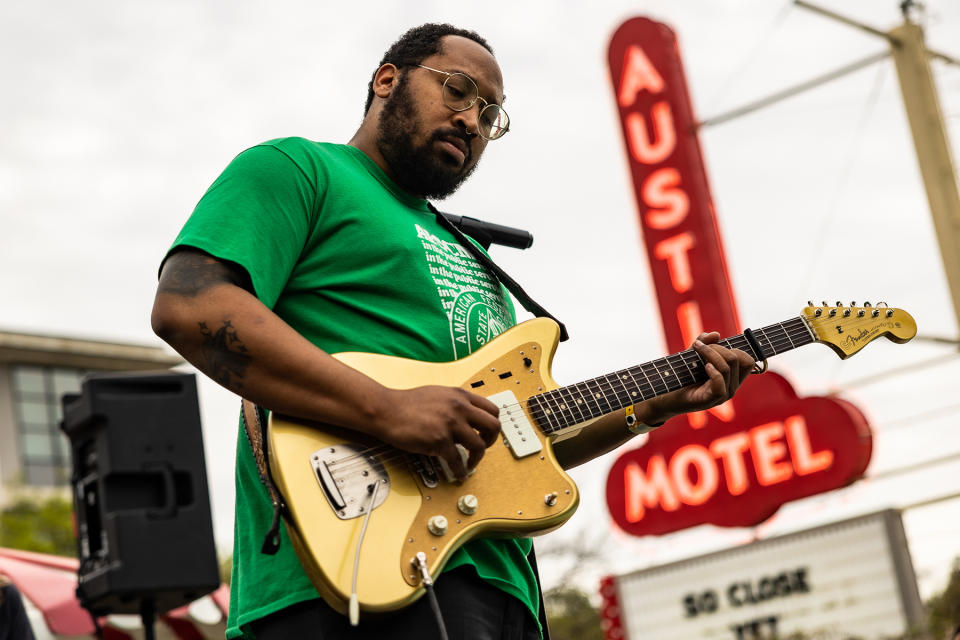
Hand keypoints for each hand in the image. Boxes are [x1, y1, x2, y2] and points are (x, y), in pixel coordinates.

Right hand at [372, 386, 501, 479]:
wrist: (386, 410)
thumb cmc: (407, 404)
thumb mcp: (439, 394)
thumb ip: (456, 403)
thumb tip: (468, 416)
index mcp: (460, 396)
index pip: (492, 409)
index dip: (493, 425)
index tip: (487, 434)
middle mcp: (459, 407)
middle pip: (493, 426)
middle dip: (491, 441)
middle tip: (483, 448)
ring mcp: (450, 424)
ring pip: (479, 445)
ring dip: (477, 458)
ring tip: (469, 463)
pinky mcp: (439, 440)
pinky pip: (457, 460)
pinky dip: (460, 471)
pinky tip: (458, 473)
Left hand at [650, 332, 755, 420]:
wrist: (669, 396)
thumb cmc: (683, 376)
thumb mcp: (694, 355)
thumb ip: (704, 343)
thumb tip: (716, 334)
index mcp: (733, 378)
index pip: (748, 361)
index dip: (735, 349)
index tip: (715, 345)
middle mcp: (732, 387)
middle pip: (736, 359)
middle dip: (717, 347)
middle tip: (699, 347)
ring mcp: (724, 395)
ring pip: (727, 367)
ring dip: (710, 353)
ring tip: (697, 350)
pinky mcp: (712, 400)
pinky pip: (720, 382)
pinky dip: (713, 371)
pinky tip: (704, 367)